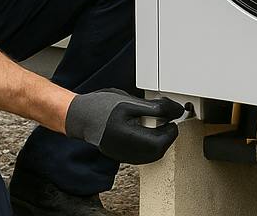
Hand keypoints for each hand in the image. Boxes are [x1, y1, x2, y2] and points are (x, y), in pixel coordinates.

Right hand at [66, 90, 184, 164]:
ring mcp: (123, 156)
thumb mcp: (130, 102)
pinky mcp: (121, 155)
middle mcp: (126, 151)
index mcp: (129, 137)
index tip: (173, 116)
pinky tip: (148, 132)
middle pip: (158, 151)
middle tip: (168, 120)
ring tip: (159, 124)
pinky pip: (142, 155)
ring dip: (159, 141)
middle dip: (167, 136)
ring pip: (151, 155)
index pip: (161, 141)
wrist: (80, 116)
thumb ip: (155, 108)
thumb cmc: (102, 107)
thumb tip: (176, 111)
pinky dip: (150, 145)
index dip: (172, 129)